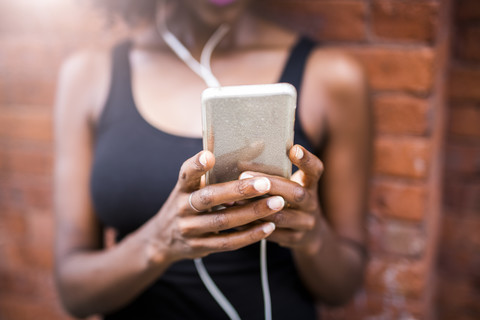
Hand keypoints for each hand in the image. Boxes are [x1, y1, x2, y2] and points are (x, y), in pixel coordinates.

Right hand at [143, 151, 284, 264]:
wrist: (163, 238)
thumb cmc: (189, 203)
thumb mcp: (194, 186)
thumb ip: (218, 171)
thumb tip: (258, 145)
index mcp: (182, 188)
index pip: (186, 174)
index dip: (196, 165)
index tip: (209, 155)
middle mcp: (182, 207)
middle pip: (210, 198)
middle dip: (239, 190)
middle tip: (265, 183)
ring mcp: (189, 229)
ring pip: (222, 221)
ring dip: (251, 213)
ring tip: (277, 204)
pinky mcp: (199, 247)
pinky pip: (227, 242)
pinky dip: (249, 235)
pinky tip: (268, 227)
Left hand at [240, 145, 324, 254]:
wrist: (310, 234)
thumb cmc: (292, 201)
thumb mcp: (291, 184)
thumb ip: (275, 173)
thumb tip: (242, 157)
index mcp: (310, 185)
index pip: (315, 170)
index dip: (307, 160)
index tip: (294, 149)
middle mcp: (311, 203)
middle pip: (296, 193)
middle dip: (270, 184)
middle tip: (243, 176)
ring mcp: (305, 223)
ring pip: (281, 216)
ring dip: (256, 207)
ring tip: (234, 199)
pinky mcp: (294, 239)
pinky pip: (272, 233)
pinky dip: (254, 225)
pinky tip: (237, 219)